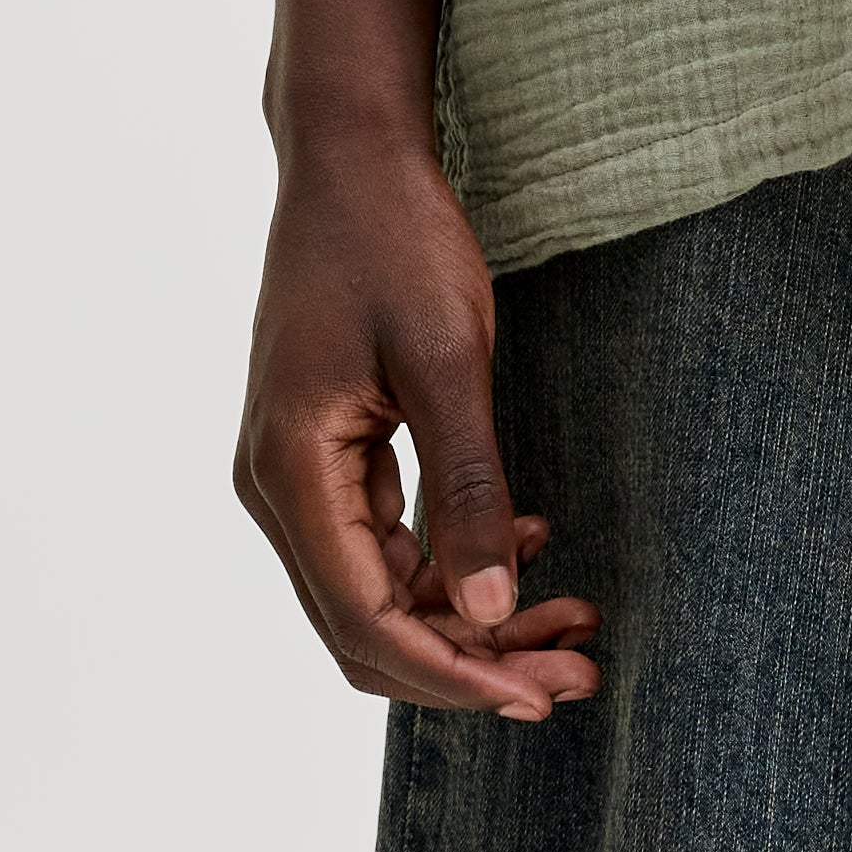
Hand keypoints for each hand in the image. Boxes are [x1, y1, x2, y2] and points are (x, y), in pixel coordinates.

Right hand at [236, 133, 602, 721]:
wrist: (351, 154)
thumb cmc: (395, 238)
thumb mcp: (449, 357)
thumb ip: (469, 486)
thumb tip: (494, 608)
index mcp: (290, 472)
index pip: (363, 619)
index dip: (450, 672)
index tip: (535, 696)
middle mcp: (276, 488)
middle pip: (368, 624)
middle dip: (472, 661)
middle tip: (576, 673)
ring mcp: (295, 472)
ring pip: (381, 588)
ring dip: (472, 615)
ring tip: (573, 621)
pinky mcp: (326, 451)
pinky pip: (385, 539)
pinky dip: (453, 558)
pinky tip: (531, 541)